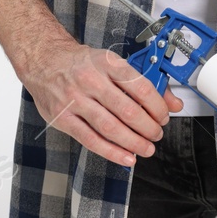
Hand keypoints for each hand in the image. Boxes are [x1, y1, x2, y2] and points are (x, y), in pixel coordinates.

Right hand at [22, 37, 182, 165]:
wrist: (44, 61)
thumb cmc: (81, 63)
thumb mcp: (112, 63)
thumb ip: (143, 82)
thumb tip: (172, 102)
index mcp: (107, 63)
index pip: (140, 87)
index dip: (157, 106)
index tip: (163, 116)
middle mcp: (90, 80)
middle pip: (126, 110)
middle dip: (147, 127)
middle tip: (156, 134)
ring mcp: (75, 100)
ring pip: (110, 127)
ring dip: (133, 142)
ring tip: (146, 148)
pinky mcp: (63, 118)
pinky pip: (90, 139)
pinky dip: (111, 152)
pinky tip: (126, 157)